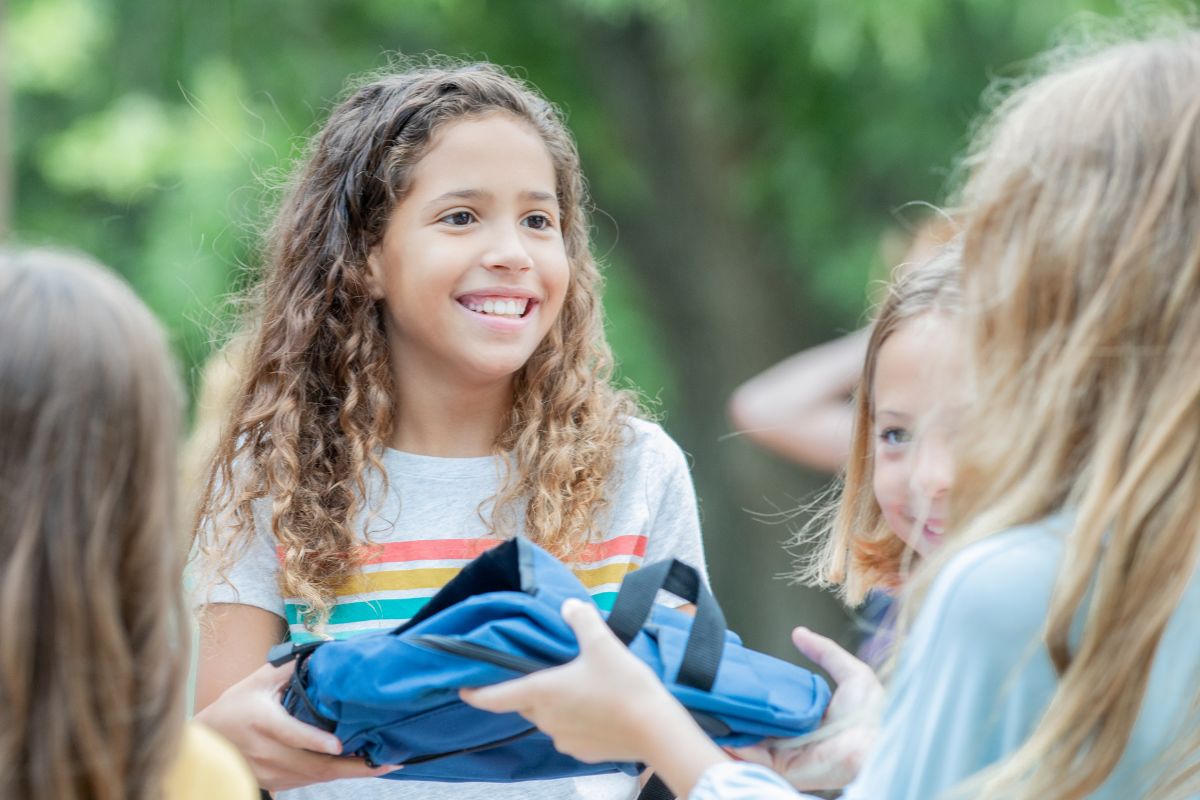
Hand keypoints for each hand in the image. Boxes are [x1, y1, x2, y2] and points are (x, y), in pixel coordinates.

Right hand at [194, 660, 399, 790]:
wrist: (204, 741)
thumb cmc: (235, 705)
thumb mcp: (258, 680)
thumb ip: (289, 666)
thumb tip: (323, 650)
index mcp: (263, 721)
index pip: (291, 734)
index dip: (315, 741)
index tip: (339, 745)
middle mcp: (266, 751)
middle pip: (311, 766)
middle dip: (350, 767)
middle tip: (384, 762)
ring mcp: (269, 770)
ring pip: (312, 778)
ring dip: (346, 774)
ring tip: (380, 765)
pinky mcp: (273, 781)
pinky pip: (307, 783)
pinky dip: (332, 777)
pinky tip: (356, 769)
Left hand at [460, 598, 686, 762]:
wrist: (655, 729)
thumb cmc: (624, 685)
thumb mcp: (603, 642)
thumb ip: (582, 620)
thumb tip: (569, 606)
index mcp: (541, 692)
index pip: (495, 696)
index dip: (476, 693)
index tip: (463, 689)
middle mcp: (546, 719)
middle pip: (526, 704)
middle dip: (531, 690)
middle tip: (550, 672)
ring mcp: (563, 740)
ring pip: (549, 719)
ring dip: (556, 706)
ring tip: (582, 689)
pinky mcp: (582, 753)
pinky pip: (569, 734)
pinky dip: (576, 722)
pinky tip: (597, 710)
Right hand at [730, 626, 882, 790]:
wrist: (873, 742)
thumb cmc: (870, 713)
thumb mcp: (851, 673)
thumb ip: (825, 652)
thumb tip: (799, 633)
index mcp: (807, 719)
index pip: (773, 705)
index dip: (755, 694)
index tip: (736, 679)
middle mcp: (794, 738)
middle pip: (756, 723)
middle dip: (737, 710)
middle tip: (717, 692)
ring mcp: (786, 754)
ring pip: (749, 740)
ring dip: (730, 726)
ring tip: (712, 708)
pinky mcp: (782, 767)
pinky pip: (751, 756)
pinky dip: (734, 743)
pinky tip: (721, 727)